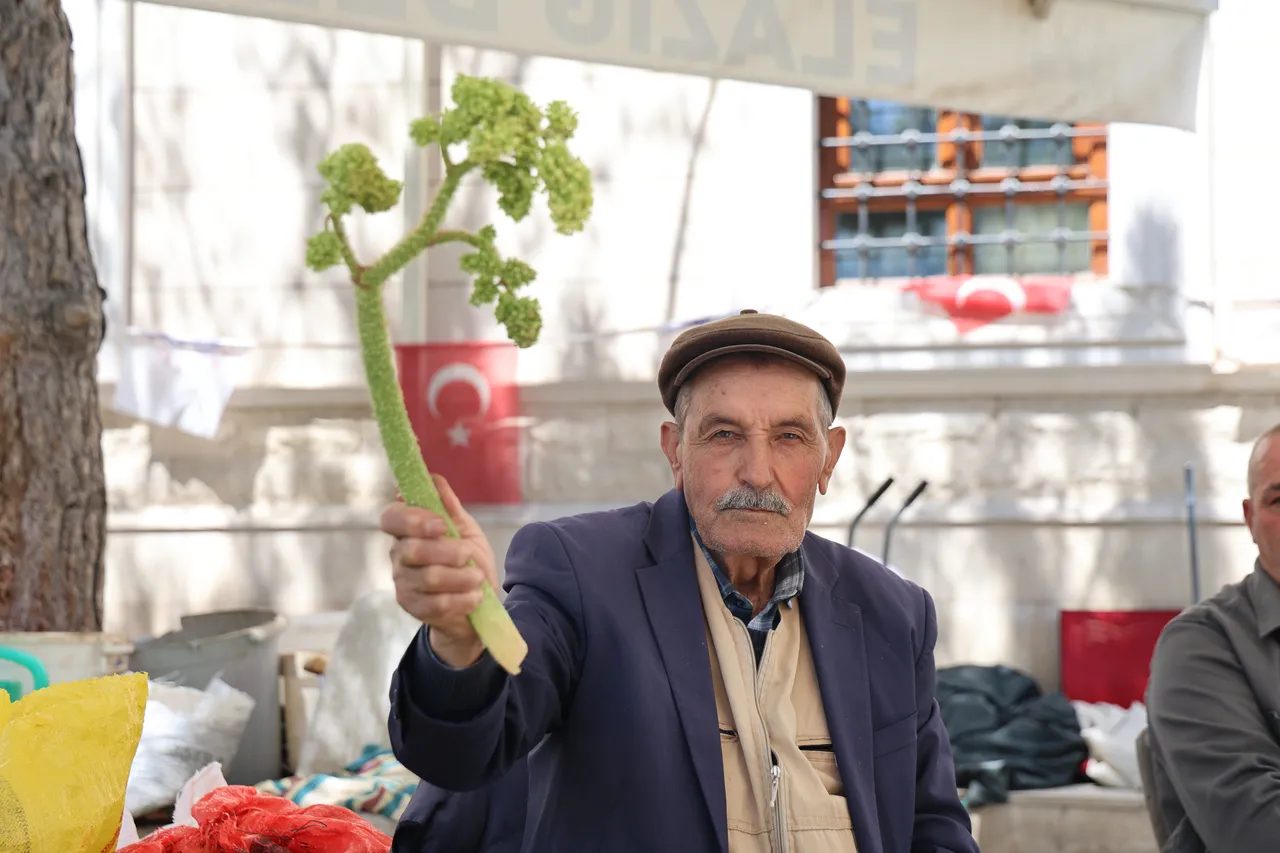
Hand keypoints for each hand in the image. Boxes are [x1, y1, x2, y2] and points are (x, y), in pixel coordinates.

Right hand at [381, 474, 498, 666]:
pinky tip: (475, 596)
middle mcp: (398, 556)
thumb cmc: (467, 560)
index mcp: (407, 531)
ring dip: (462, 577)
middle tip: (469, 554)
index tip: (441, 525)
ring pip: (429, 578)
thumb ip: (449, 505)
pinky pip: (437, 603)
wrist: (477, 600)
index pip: (391, 518)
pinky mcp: (414, 609)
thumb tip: (434, 478)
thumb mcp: (464, 529)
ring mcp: (403, 584)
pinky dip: (463, 599)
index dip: (413, 520)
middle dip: (449, 552)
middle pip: (413, 550)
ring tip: (477, 578)